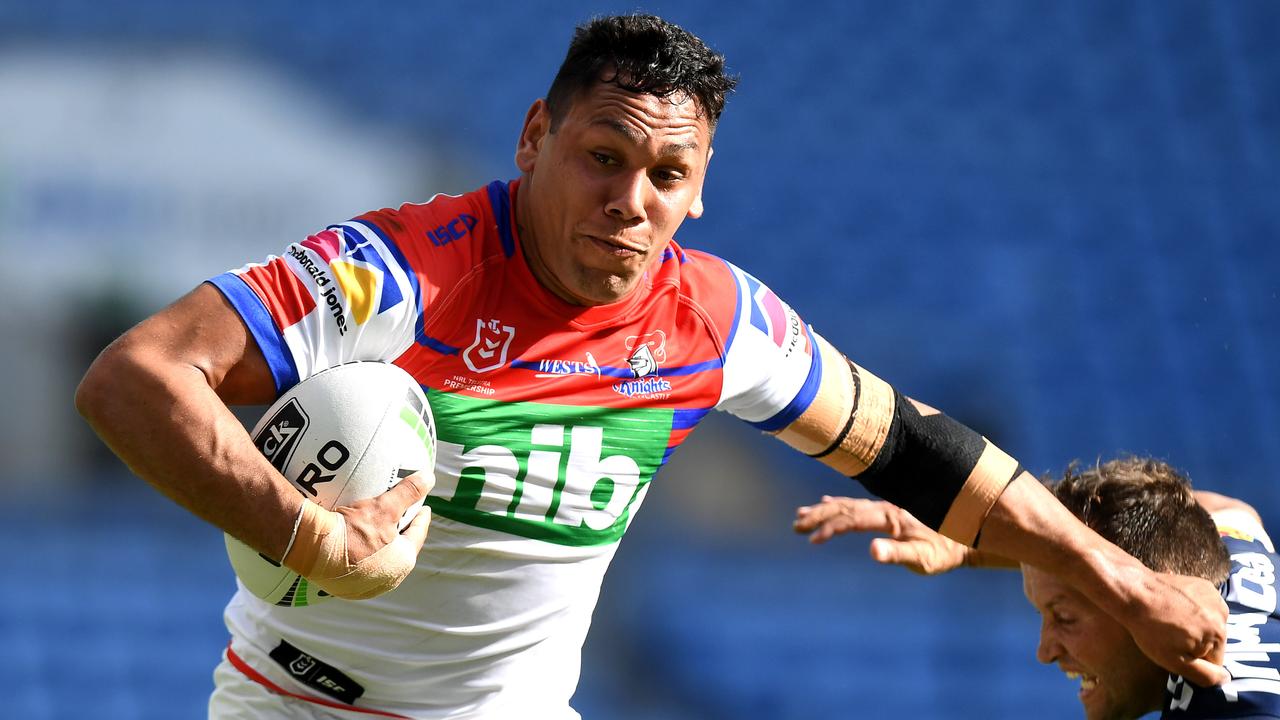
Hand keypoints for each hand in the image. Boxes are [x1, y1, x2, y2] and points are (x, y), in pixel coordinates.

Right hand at [285, 472, 433, 599]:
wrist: (311, 548)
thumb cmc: (352, 529)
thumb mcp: (384, 507)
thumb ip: (408, 492)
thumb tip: (429, 477)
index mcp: (403, 561)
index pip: (418, 534)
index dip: (421, 518)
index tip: (422, 507)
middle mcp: (389, 579)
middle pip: (402, 550)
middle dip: (404, 534)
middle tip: (403, 519)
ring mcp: (368, 587)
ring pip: (382, 562)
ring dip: (384, 548)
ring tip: (380, 533)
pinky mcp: (347, 590)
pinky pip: (362, 570)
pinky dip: (365, 558)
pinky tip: (359, 548)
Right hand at [793, 496, 973, 574]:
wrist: (967, 536)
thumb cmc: (946, 552)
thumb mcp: (924, 559)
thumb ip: (898, 554)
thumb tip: (872, 550)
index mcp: (889, 517)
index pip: (851, 521)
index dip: (830, 529)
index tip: (812, 541)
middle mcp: (885, 508)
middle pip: (844, 509)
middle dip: (819, 517)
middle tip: (796, 525)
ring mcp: (886, 508)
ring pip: (848, 505)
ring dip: (824, 510)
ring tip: (801, 515)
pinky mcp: (889, 512)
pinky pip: (857, 505)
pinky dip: (839, 505)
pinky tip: (828, 504)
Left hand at [1121, 571, 1228, 686]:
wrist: (1133, 593)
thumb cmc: (1150, 630)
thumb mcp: (1175, 662)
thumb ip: (1204, 675)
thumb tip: (1225, 679)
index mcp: (1219, 634)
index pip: (1215, 661)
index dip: (1194, 661)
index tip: (1175, 650)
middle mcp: (1222, 614)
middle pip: (1213, 642)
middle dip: (1195, 643)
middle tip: (1170, 635)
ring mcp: (1214, 596)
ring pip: (1209, 624)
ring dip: (1194, 626)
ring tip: (1170, 621)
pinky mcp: (1203, 585)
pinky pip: (1204, 607)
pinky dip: (1192, 609)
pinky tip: (1173, 608)